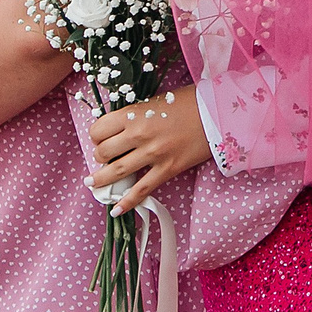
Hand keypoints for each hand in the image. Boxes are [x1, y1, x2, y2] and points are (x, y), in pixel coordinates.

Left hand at [88, 85, 212, 214]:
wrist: (218, 112)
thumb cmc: (189, 102)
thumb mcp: (155, 101)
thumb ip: (135, 115)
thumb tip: (120, 131)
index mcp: (134, 114)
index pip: (98, 130)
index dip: (96, 135)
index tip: (101, 138)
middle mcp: (139, 134)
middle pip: (103, 152)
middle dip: (99, 156)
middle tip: (105, 156)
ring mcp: (153, 154)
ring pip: (116, 172)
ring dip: (100, 180)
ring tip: (93, 183)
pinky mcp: (167, 169)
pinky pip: (141, 190)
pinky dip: (126, 203)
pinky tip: (116, 210)